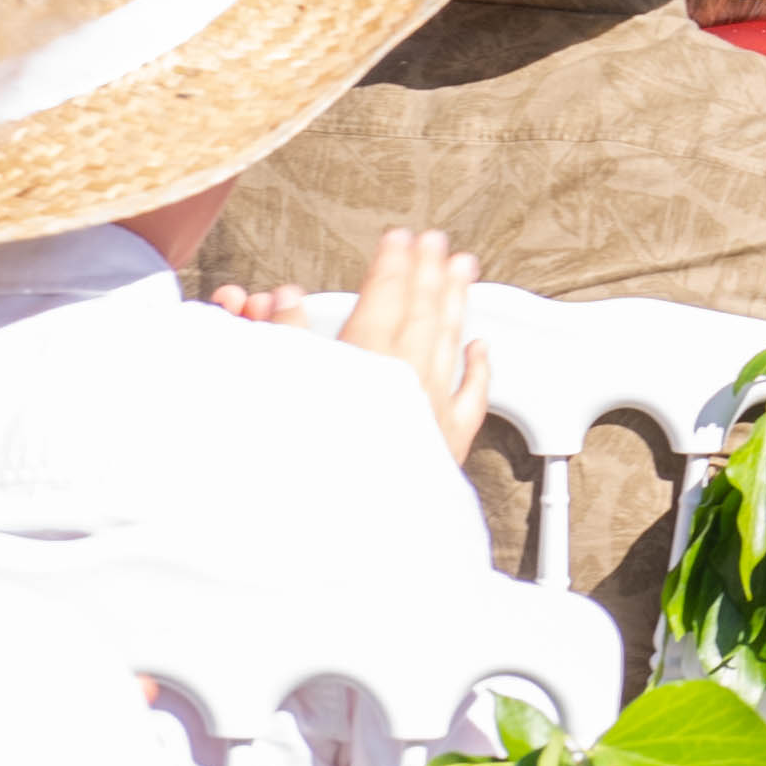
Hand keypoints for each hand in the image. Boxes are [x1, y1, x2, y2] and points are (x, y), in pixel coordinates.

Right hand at [212, 225, 487, 465]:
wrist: (348, 527)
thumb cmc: (311, 460)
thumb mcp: (283, 388)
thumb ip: (286, 339)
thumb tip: (285, 298)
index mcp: (365, 358)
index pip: (384, 294)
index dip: (392, 262)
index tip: (399, 238)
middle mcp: (406, 375)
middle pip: (423, 308)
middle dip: (430, 270)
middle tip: (438, 241)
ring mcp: (433, 407)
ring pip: (451, 339)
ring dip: (457, 300)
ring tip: (464, 269)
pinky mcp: (449, 442)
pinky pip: (473, 395)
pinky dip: (479, 366)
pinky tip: (482, 346)